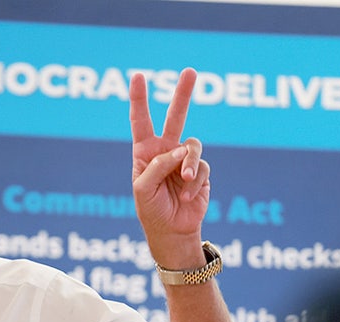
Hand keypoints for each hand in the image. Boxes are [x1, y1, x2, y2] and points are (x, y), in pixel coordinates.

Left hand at [130, 68, 211, 264]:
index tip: (138, 76)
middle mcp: (165, 151)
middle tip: (190, 71)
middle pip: (175, 117)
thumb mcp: (143, 189)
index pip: (140, 120)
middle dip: (183, 94)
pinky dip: (195, 182)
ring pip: (193, 145)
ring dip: (189, 164)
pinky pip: (202, 168)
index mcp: (145, 152)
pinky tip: (188, 195)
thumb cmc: (151, 210)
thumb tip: (180, 151)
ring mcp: (184, 160)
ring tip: (186, 181)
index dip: (139, 98)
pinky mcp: (201, 172)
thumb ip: (157, 166)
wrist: (172, 232)